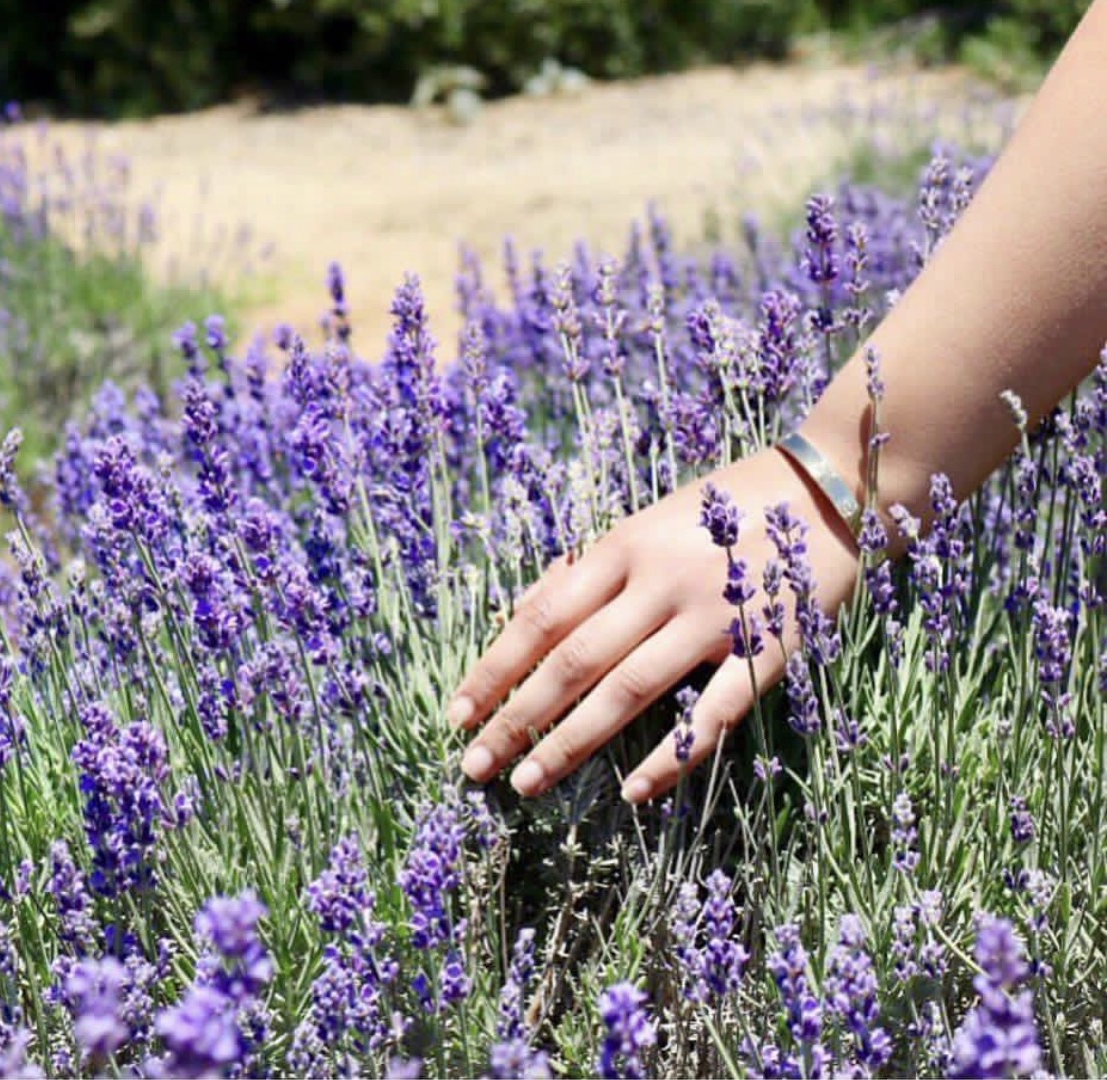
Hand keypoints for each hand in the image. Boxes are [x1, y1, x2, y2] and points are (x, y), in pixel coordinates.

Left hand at [445, 445, 862, 803]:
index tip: (457, 713)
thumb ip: (585, 570)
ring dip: (572, 742)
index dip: (495, 667)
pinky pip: (713, 712)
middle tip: (475, 767)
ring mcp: (713, 617)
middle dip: (517, 717)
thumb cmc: (721, 509)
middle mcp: (659, 582)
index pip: (541, 616)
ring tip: (528, 783)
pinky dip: (673, 755)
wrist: (825, 489)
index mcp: (622, 547)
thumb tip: (519, 616)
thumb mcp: (643, 523)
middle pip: (572, 660)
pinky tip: (633, 792)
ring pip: (627, 689)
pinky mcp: (766, 650)